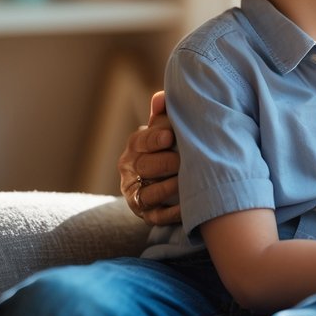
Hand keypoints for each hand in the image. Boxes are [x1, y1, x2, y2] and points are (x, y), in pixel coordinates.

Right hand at [118, 91, 183, 226]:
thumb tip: (161, 98)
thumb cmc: (168, 146)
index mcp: (135, 146)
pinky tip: (185, 207)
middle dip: (164, 163)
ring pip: (147, 193)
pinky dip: (171, 213)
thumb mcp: (165, 129)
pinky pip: (156, 217)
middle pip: (144, 167)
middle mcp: (130, 170)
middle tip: (183, 161)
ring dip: (167, 188)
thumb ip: (163, 115)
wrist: (165, 177)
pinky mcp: (146, 214)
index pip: (140, 141)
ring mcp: (136, 194)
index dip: (154, 139)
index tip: (170, 136)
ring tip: (185, 183)